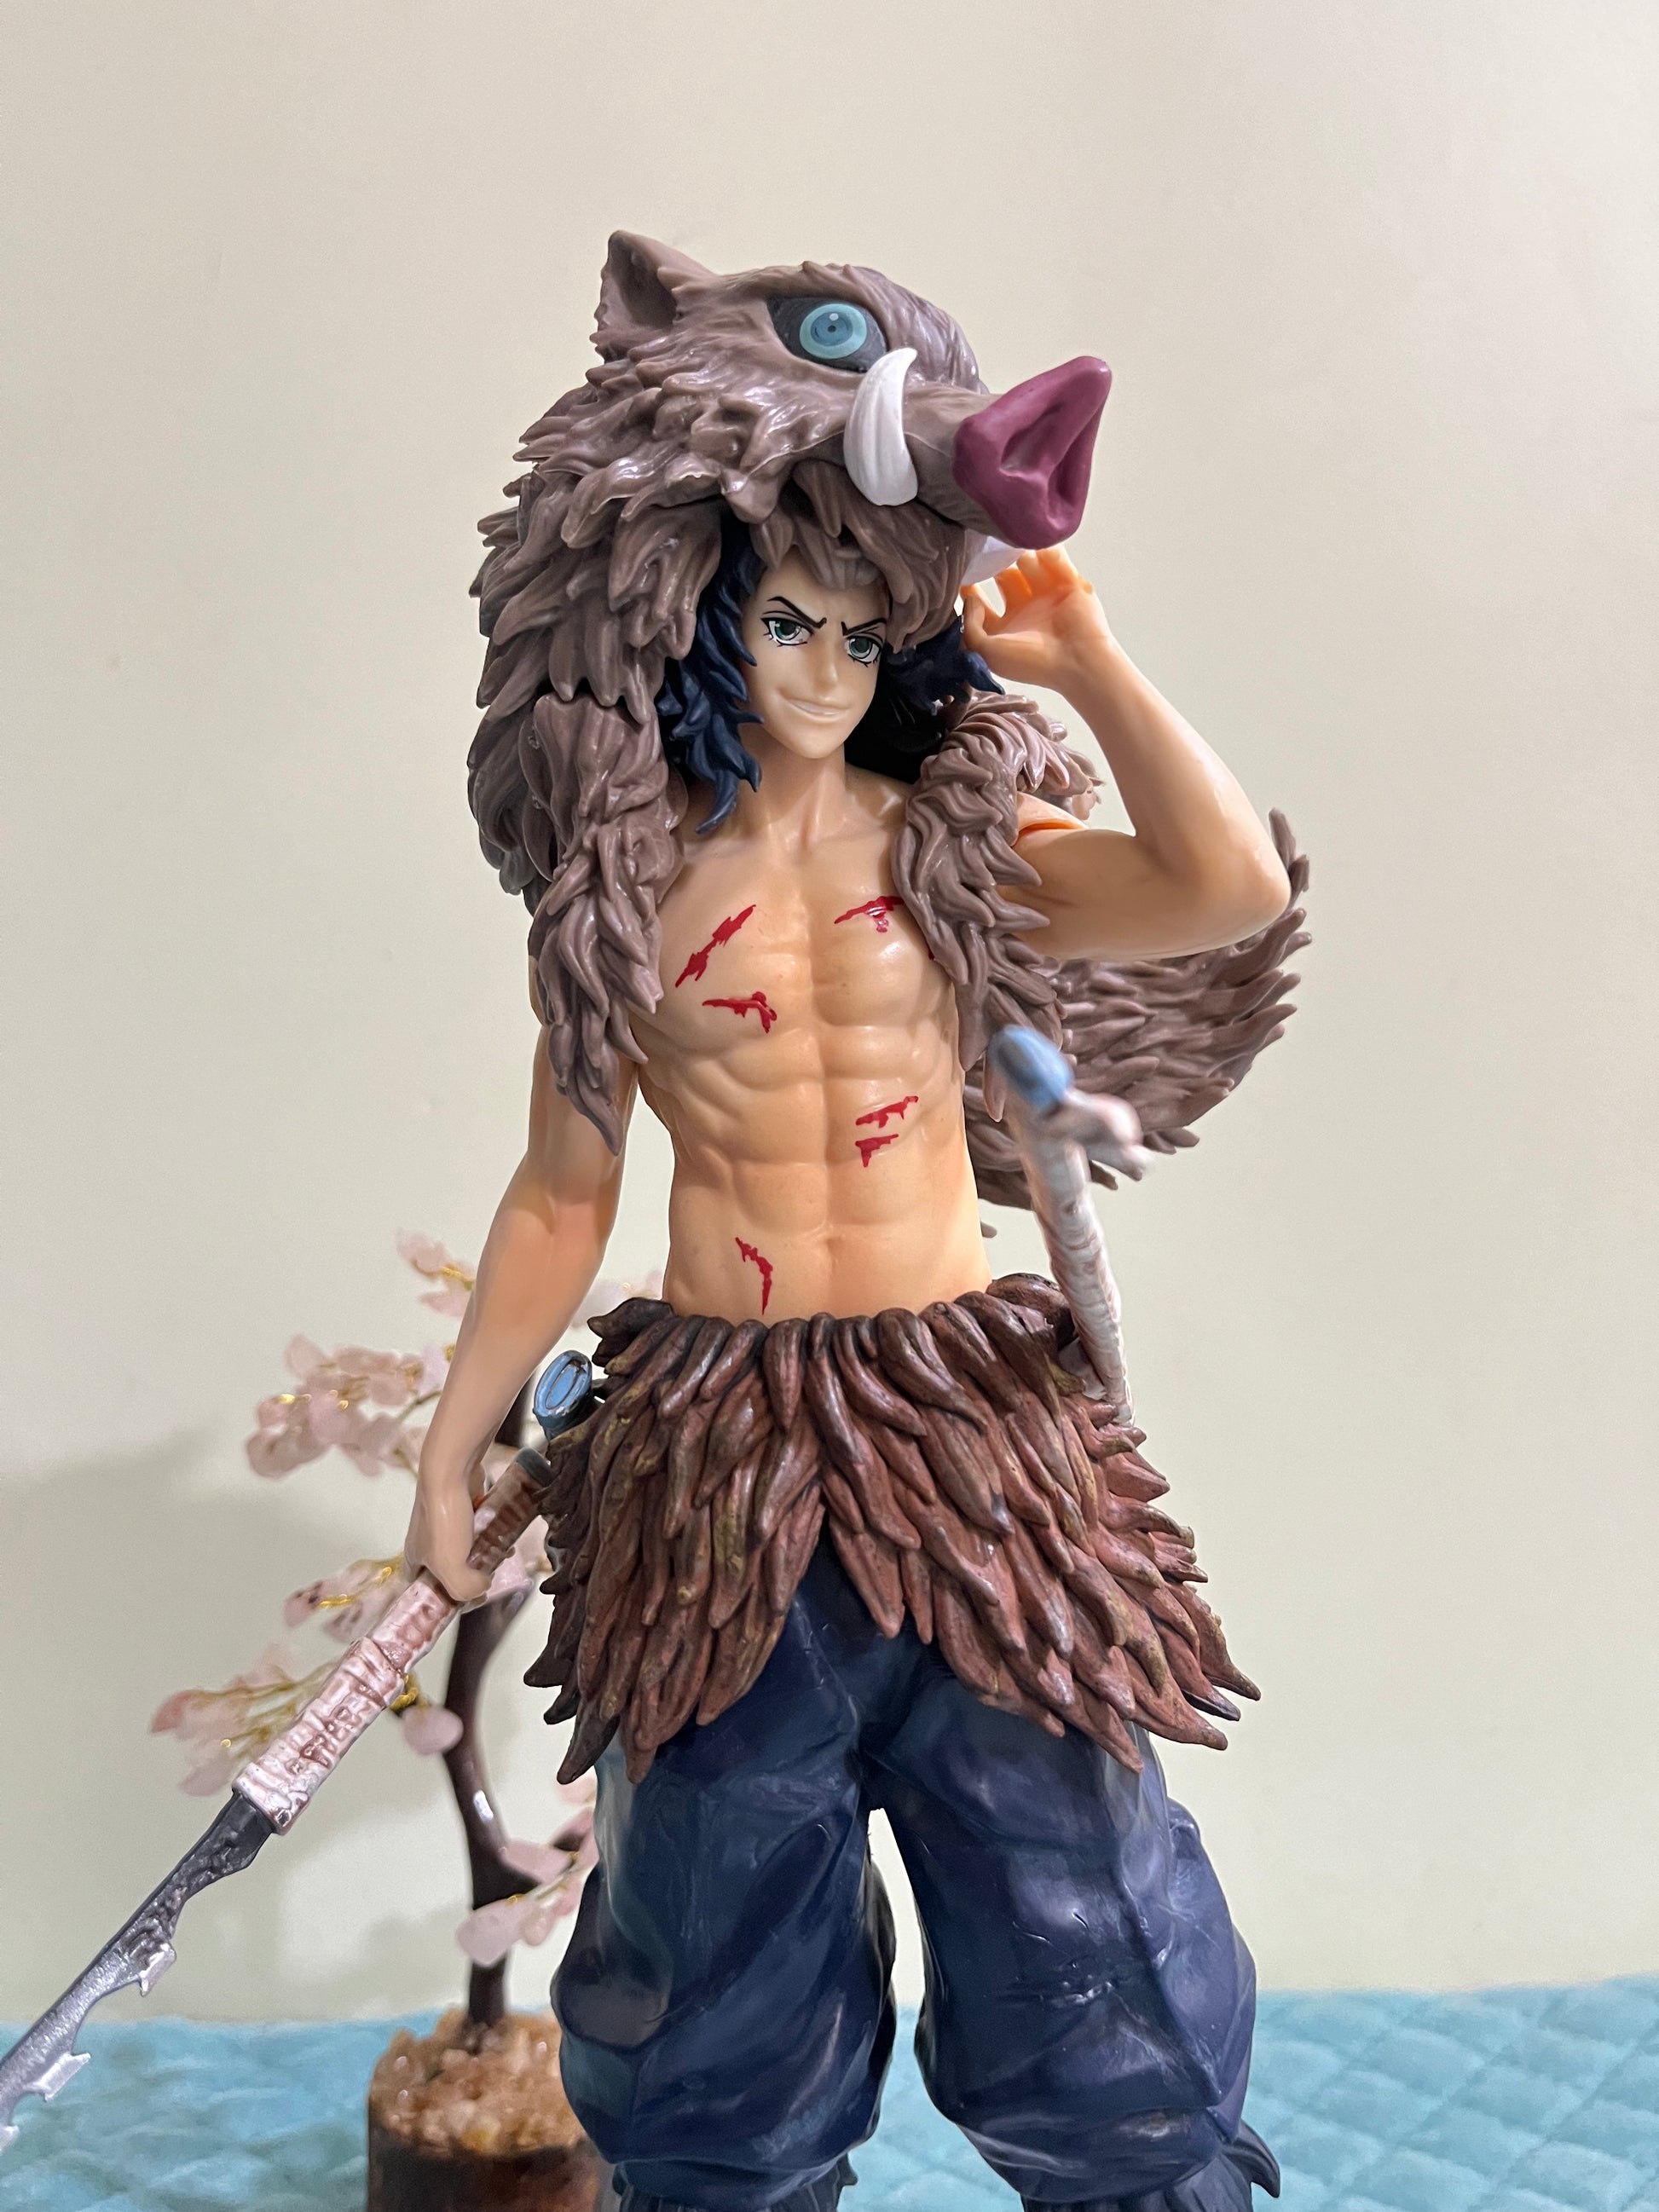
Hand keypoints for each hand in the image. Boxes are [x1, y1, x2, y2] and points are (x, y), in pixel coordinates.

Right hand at [403, 1447, 491, 1603]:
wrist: (452, 1470)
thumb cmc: (444, 1519)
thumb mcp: (450, 1568)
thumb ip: (465, 1589)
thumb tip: (483, 1585)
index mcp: (415, 1560)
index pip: (424, 1591)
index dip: (443, 1602)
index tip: (467, 1601)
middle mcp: (426, 1543)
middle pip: (450, 1572)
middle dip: (472, 1577)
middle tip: (489, 1575)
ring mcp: (445, 1525)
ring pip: (467, 1550)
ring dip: (486, 1555)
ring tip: (503, 1553)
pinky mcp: (462, 1509)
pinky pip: (478, 1529)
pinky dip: (491, 1534)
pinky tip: (505, 1535)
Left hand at [961, 547, 1114, 695]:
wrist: (1078, 660)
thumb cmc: (1033, 663)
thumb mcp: (987, 652)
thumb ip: (970, 626)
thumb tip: (970, 598)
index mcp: (1004, 628)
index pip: (980, 602)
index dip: (969, 587)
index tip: (961, 571)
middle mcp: (1025, 609)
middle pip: (1004, 576)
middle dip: (995, 563)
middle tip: (987, 549)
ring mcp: (1047, 595)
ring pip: (1028, 562)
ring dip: (1019, 553)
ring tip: (1013, 546)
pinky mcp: (1069, 582)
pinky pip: (1054, 557)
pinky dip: (1046, 549)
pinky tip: (1037, 547)